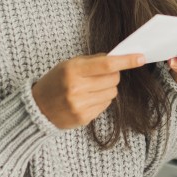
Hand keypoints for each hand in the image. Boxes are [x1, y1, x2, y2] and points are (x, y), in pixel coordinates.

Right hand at [31, 52, 145, 128]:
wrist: (36, 108)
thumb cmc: (55, 82)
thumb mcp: (68, 65)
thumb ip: (92, 61)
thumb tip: (118, 58)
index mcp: (72, 70)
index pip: (107, 64)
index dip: (126, 60)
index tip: (140, 58)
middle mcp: (76, 88)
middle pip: (113, 79)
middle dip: (113, 75)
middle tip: (100, 75)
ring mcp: (80, 105)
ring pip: (112, 93)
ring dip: (107, 88)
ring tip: (90, 88)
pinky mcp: (83, 118)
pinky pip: (106, 105)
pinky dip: (101, 100)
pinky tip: (87, 99)